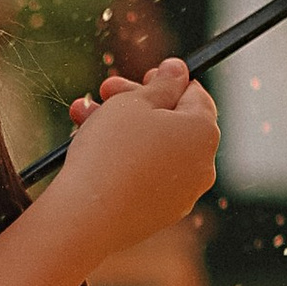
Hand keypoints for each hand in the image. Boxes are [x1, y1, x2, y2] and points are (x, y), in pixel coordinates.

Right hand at [47, 59, 218, 252]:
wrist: (87, 216)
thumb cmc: (111, 151)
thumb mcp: (135, 102)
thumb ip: (163, 83)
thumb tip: (180, 70)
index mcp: (204, 131)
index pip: (195, 94)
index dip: (166, 81)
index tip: (141, 78)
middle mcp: (203, 164)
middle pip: (173, 122)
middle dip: (136, 103)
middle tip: (105, 92)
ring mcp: (184, 193)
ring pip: (155, 149)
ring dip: (122, 129)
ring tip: (82, 117)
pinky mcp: (162, 214)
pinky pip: (147, 177)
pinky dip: (126, 161)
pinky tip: (93, 152)